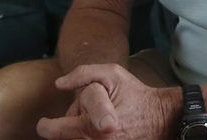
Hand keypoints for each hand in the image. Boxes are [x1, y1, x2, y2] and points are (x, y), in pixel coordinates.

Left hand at [36, 64, 172, 139]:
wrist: (161, 117)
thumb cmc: (135, 94)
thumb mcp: (112, 73)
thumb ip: (83, 74)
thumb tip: (59, 84)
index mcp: (91, 125)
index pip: (53, 131)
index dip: (46, 126)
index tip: (45, 123)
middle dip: (64, 129)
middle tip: (79, 118)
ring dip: (75, 135)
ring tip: (91, 125)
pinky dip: (87, 138)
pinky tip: (96, 132)